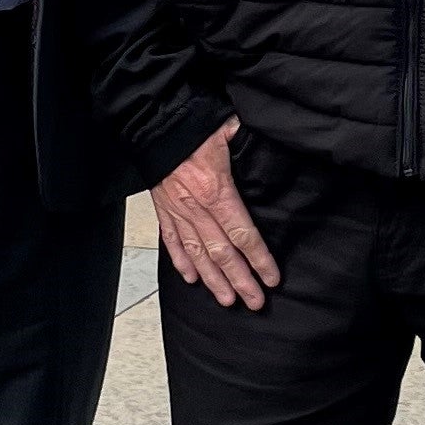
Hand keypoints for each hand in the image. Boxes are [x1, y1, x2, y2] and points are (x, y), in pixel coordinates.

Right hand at [152, 118, 279, 311]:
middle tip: (255, 303)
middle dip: (240, 281)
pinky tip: (191, 279)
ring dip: (213, 280)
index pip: (243, 234)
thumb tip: (271, 145)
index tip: (272, 278)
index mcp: (217, 190)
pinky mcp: (163, 209)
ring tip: (227, 300)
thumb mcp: (228, 129)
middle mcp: (196, 208)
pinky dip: (181, 262)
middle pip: (222, 253)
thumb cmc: (192, 124)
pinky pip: (172, 241)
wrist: (153, 121)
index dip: (259, 259)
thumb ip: (249, 144)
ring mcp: (177, 211)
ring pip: (197, 254)